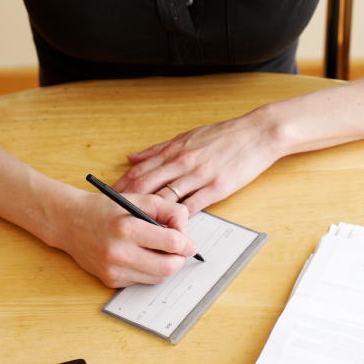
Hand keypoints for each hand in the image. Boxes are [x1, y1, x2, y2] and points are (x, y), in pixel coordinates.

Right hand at [59, 189, 198, 287]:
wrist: (71, 222)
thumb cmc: (106, 208)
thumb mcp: (139, 199)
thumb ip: (168, 210)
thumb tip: (185, 232)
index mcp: (127, 228)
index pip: (171, 243)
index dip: (186, 243)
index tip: (190, 243)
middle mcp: (119, 253)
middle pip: (167, 267)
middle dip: (179, 259)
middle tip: (180, 250)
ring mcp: (113, 270)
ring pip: (157, 278)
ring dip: (166, 266)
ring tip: (161, 250)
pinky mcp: (110, 281)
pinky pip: (141, 281)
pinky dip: (148, 270)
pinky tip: (141, 255)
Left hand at [112, 109, 280, 214]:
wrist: (257, 133)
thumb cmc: (223, 135)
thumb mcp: (187, 136)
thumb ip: (157, 150)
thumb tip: (131, 157)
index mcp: (175, 150)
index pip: (140, 170)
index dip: (121, 185)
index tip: (107, 198)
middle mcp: (183, 162)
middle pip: (147, 185)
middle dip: (127, 202)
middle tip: (112, 218)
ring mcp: (199, 176)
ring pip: (167, 199)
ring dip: (151, 215)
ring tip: (136, 229)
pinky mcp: (217, 188)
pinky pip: (192, 206)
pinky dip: (179, 220)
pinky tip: (169, 230)